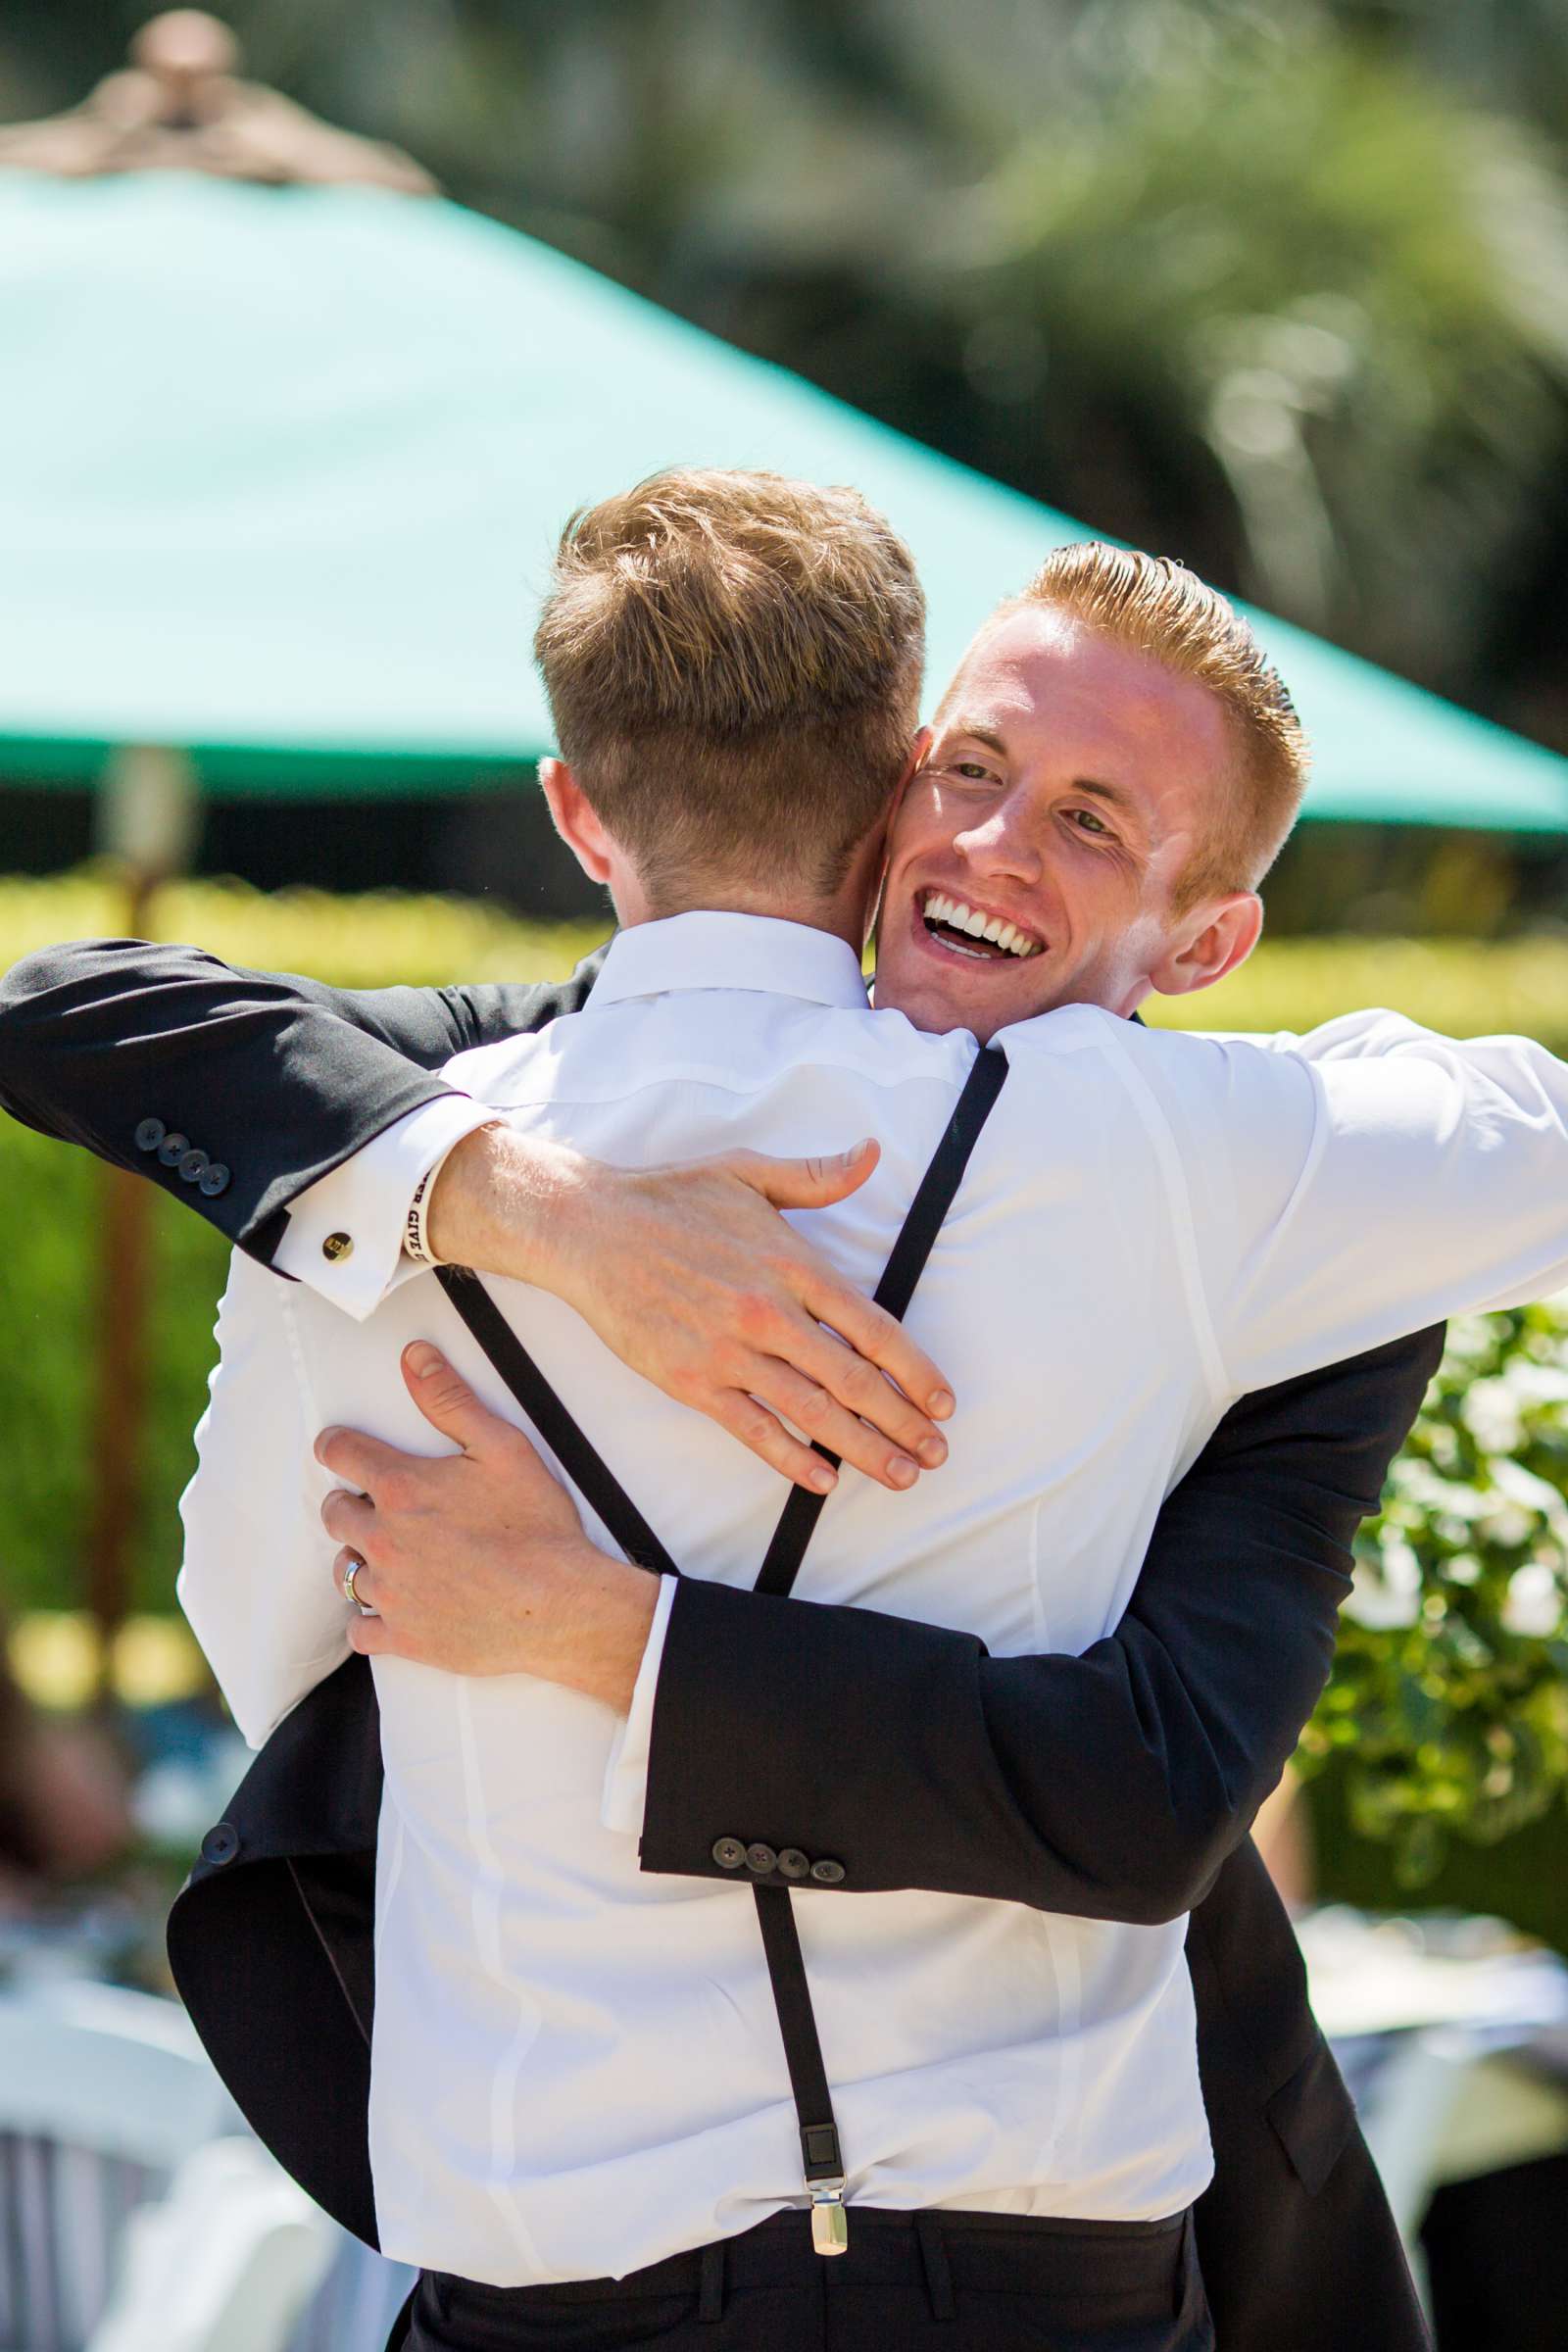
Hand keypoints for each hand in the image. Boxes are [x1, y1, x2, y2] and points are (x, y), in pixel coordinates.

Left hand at [317, 1342, 658, 1709]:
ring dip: (362, 1559)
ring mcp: (390, 1591)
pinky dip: (370, 1618)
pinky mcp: (403, 1636)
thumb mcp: (503, 1447)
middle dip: (350, 1503)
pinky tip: (393, 1608)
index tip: (342, 1449)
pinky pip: (359, 1629)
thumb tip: (413, 1357)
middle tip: (380, 1507)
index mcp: (402, 1487)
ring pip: (344, 1571)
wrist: (560, 1606)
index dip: (338, 1445)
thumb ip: (451, 1400)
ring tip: (392, 1558)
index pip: (339, 1453)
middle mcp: (384, 1538)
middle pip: (335, 1513)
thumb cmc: (537, 1525)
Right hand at [427, 1126, 954, 1495]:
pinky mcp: (690, 1380)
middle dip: (903, 1422)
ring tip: (900, 1476)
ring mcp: (729, 1351)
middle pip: (853, 1380)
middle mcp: (769, 1313)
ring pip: (811, 1412)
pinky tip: (823, 1480)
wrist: (588, 1228)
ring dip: (863, 1449)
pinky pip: (751, 1428)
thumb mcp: (749, 1173)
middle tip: (936, 1453)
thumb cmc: (670, 1198)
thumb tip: (873, 1153)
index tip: (942, 1400)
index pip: (873, 1328)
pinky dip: (790, 1457)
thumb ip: (817, 1176)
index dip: (915, 1370)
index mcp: (793, 1265)